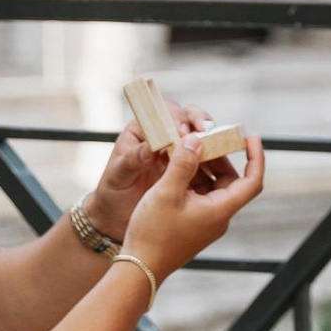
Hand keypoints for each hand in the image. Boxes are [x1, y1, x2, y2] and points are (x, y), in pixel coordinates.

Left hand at [82, 96, 208, 243]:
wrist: (118, 218)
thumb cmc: (113, 192)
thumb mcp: (118, 176)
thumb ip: (132, 161)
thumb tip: (149, 148)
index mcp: (142, 131)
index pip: (163, 113)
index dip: (174, 118)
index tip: (181, 131)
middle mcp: (163, 137)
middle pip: (187, 118)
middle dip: (199, 121)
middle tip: (205, 132)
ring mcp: (178, 153)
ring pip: (200, 138)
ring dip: (211, 141)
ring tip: (217, 150)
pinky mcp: (188, 170)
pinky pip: (205, 161)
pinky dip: (214, 164)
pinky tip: (218, 172)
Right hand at [123, 127, 264, 279]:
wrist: (140, 266)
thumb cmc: (153, 233)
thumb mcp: (166, 192)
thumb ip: (182, 164)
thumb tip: (196, 140)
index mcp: (220, 210)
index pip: (252, 181)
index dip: (256, 157)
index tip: (251, 138)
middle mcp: (219, 217)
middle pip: (231, 180)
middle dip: (219, 157)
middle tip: (203, 139)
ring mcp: (207, 221)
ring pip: (214, 187)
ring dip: (203, 167)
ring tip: (185, 150)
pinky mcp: (195, 223)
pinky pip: (201, 195)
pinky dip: (192, 180)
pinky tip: (175, 169)